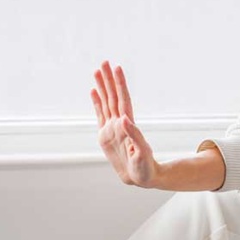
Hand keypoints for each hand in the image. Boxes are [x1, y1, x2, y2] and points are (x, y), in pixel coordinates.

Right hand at [91, 61, 157, 186]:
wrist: (142, 177)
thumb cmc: (145, 167)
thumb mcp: (142, 153)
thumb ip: (134, 136)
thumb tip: (124, 119)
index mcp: (129, 125)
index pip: (123, 100)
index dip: (120, 84)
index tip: (117, 68)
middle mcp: (120, 123)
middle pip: (114, 96)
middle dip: (109, 79)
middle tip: (104, 62)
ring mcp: (112, 127)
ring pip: (106, 102)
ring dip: (102, 86)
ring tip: (97, 71)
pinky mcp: (106, 134)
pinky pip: (100, 114)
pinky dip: (97, 102)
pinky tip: (94, 91)